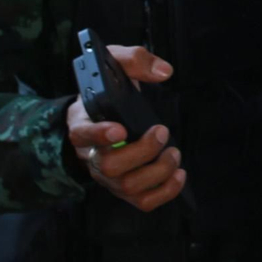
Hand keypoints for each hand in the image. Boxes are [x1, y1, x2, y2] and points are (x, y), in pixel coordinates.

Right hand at [65, 47, 182, 211]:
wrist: (102, 117)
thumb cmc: (107, 93)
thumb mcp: (114, 65)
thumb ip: (134, 59)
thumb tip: (163, 71)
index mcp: (83, 124)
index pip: (82, 135)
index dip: (100, 135)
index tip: (121, 129)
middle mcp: (91, 154)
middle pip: (109, 166)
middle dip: (142, 152)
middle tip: (162, 132)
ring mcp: (107, 176)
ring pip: (127, 186)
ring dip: (157, 172)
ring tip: (174, 153)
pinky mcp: (125, 188)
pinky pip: (142, 202)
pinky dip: (165, 192)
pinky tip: (179, 175)